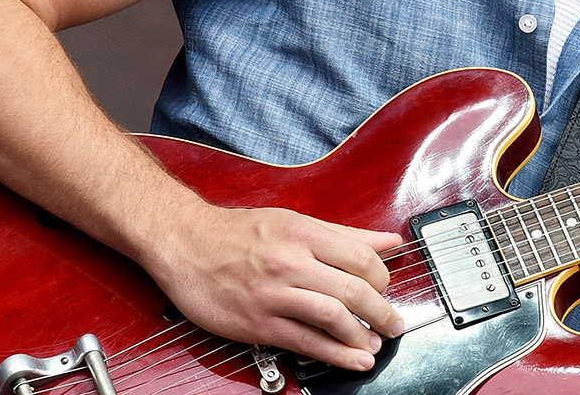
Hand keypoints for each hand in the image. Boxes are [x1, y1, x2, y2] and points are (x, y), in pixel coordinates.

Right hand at [142, 203, 406, 371]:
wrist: (184, 243)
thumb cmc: (237, 233)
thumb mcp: (294, 221)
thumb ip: (344, 234)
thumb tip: (389, 241)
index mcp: (302, 232)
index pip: (361, 256)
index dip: (383, 277)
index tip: (386, 289)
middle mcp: (290, 261)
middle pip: (353, 289)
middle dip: (382, 311)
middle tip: (394, 323)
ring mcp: (273, 294)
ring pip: (333, 317)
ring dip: (362, 335)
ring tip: (375, 343)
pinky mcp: (258, 322)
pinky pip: (305, 342)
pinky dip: (336, 353)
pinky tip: (354, 358)